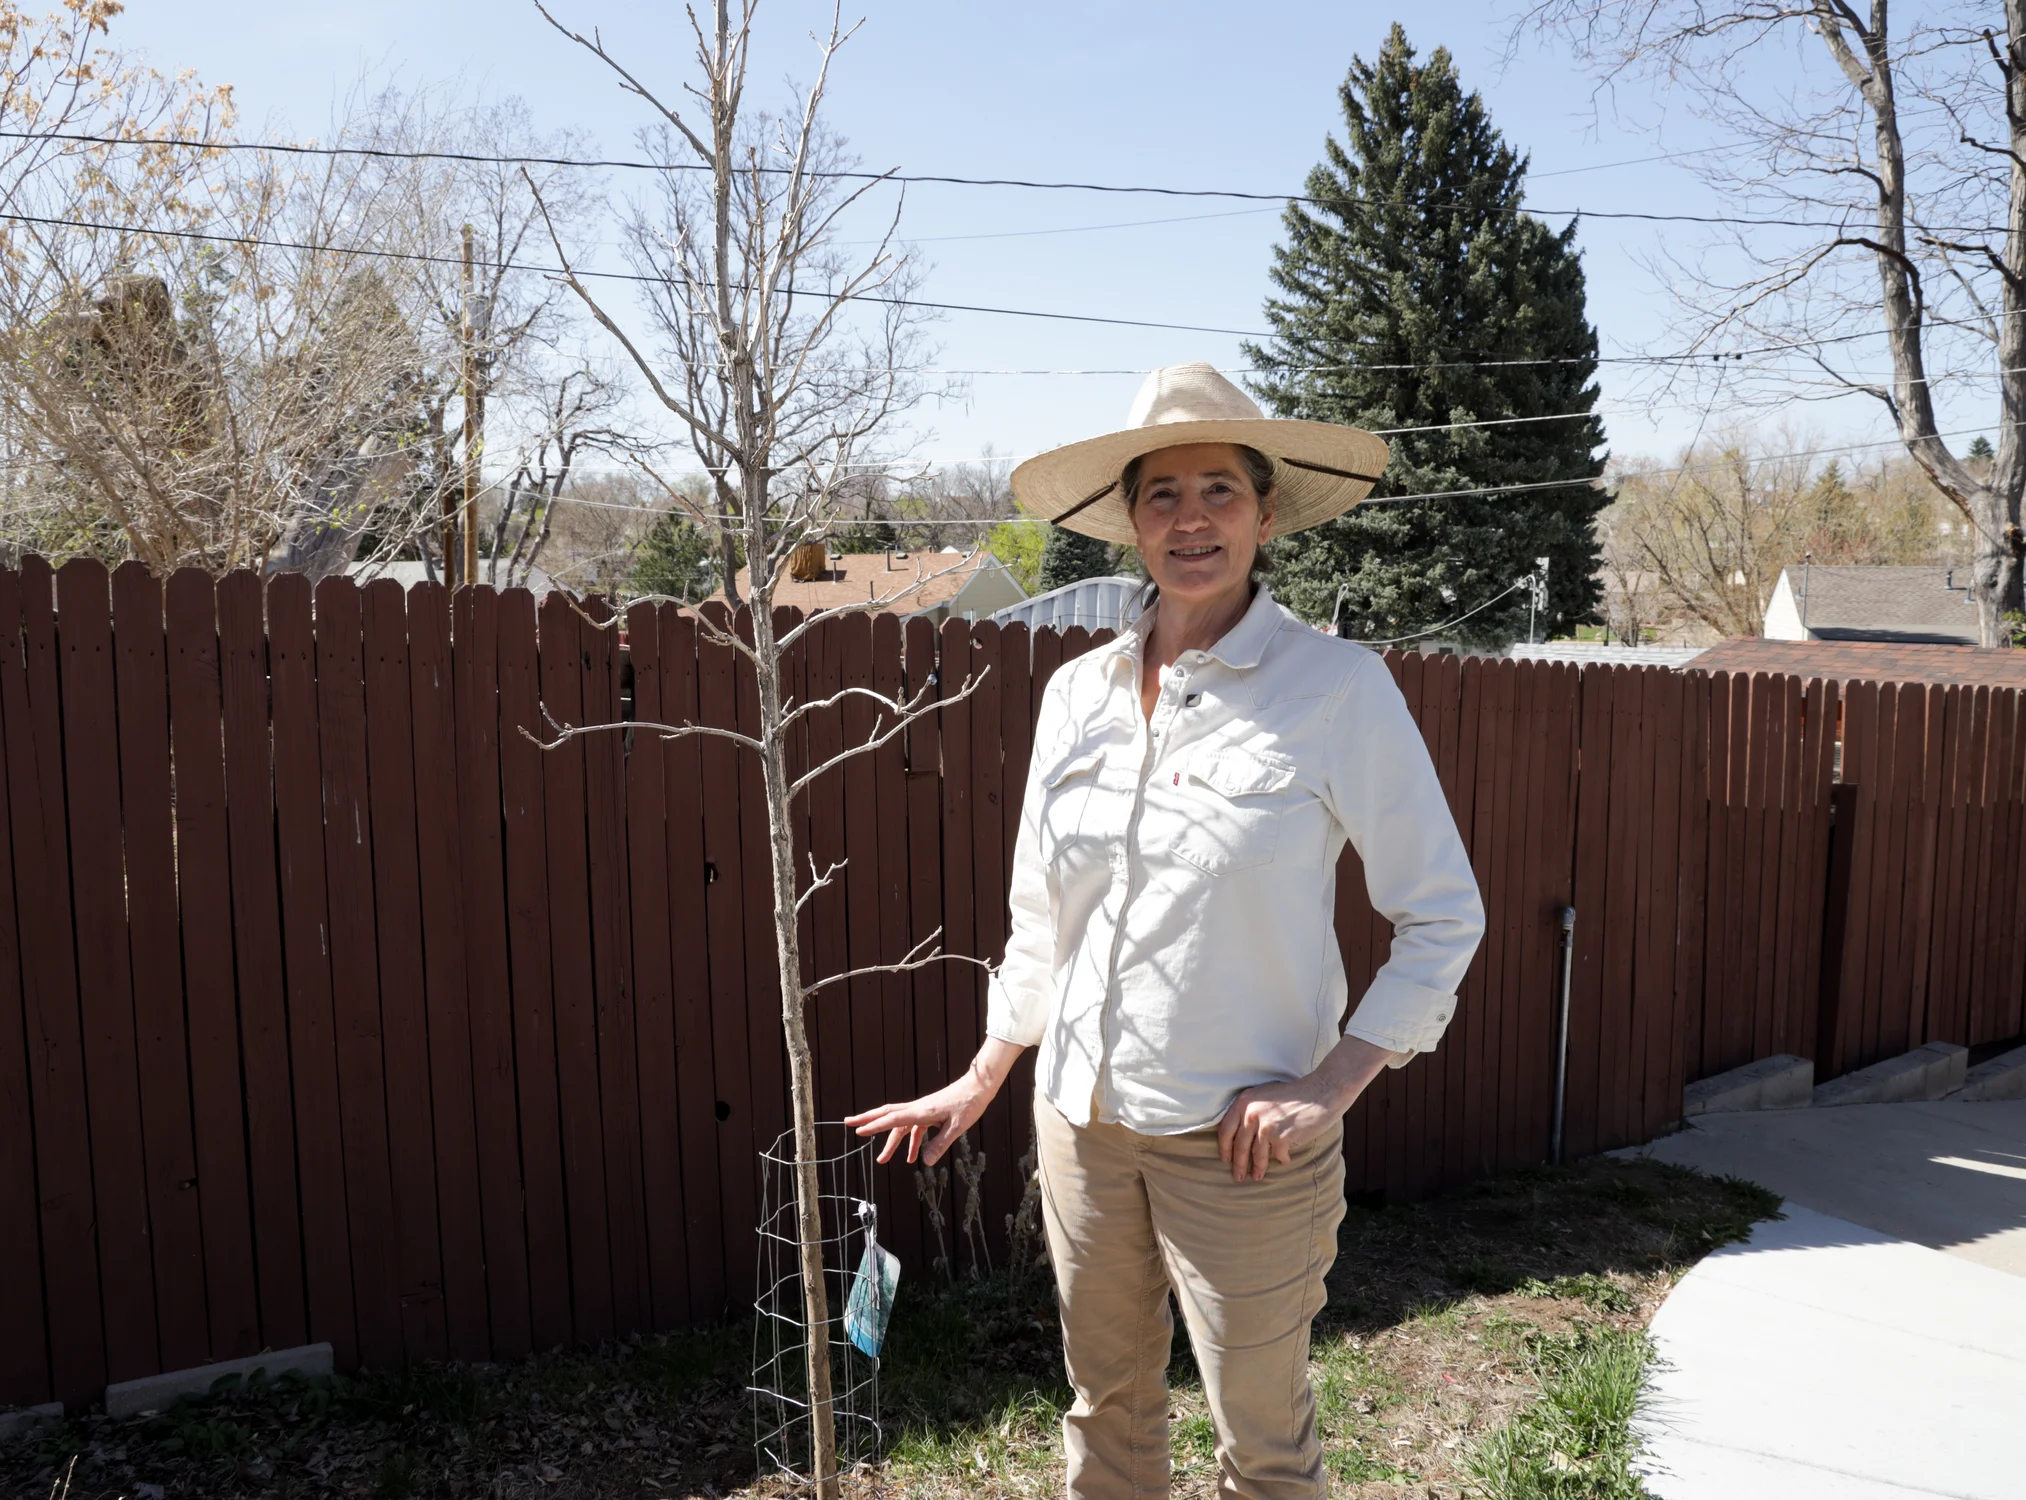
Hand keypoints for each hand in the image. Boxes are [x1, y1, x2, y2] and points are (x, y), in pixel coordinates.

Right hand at [846, 1037, 1024, 1166]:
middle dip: (868, 1120)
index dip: (874, 1126)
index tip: (857, 1131)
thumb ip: (941, 1144)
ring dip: (891, 1141)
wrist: (979, 1086)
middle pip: (887, 1114)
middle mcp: (918, 1109)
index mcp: (921, 1111)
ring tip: (881, 1159)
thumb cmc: (969, 1103)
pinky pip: (914, 1128)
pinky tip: (913, 1158)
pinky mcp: (930, 1113)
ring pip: (900, 1125)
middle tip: (848, 1124)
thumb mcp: (957, 1127)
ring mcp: (923, 1110)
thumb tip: (925, 1162)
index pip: (892, 1119)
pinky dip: (911, 1142)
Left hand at [1216, 1034, 1399, 1181]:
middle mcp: (1251, 1113)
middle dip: (1238, 1164)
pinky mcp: (1281, 1137)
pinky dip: (1281, 1158)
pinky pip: (1277, 1155)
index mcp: (1244, 1101)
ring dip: (1257, 1167)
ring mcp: (1265, 1125)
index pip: (1225, 1129)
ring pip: (1256, 1154)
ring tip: (1257, 1176)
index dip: (1224, 1147)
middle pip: (1239, 1145)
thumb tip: (1241, 1137)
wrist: (1321, 1091)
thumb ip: (1251, 1111)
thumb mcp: (1265, 1096)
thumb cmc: (1295, 1094)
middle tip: (1238, 1176)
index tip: (1225, 1159)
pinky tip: (1285, 1159)